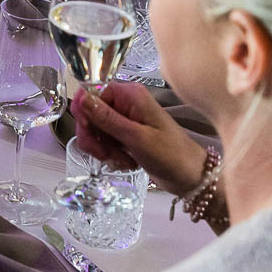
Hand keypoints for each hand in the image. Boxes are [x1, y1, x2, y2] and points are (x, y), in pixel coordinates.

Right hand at [70, 82, 209, 195]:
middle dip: (94, 137)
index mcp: (130, 95)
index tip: (90, 134)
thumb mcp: (136, 137)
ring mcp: (126, 119)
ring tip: (122, 159)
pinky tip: (126, 161)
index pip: (91, 94)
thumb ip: (106, 118)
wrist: (190, 177)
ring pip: (95, 130)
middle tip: (106, 154)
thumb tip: (81, 98)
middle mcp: (126, 103)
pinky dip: (110, 154)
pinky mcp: (126, 135)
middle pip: (90, 114)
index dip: (85, 114)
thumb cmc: (171, 155)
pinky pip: (104, 141)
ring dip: (103, 149)